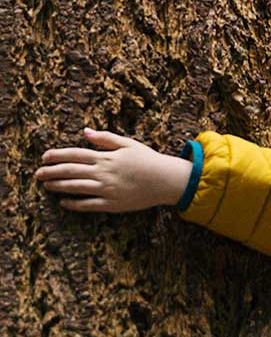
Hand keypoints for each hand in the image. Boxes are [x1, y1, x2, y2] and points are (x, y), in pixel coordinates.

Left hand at [35, 128, 192, 212]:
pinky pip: (88, 204)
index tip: (44, 157)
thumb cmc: (148, 160)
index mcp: (106, 157)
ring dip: (58, 186)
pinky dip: (74, 204)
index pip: (75, 154)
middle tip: (37, 174)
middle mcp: (103, 173)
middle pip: (70, 171)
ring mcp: (107, 189)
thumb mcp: (128, 144)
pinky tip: (64, 203)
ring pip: (75, 187)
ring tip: (46, 185)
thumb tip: (85, 131)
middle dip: (51, 172)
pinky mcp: (112, 203)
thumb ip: (105, 138)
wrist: (166, 180)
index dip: (57, 155)